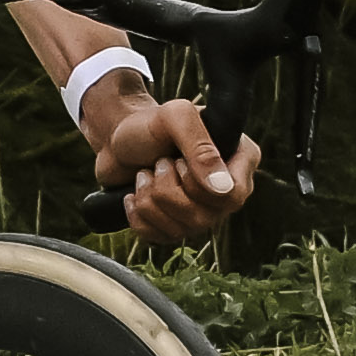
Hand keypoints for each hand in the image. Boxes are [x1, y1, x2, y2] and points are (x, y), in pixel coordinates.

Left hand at [92, 90, 260, 242]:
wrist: (116, 139)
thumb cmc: (148, 124)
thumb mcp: (174, 117)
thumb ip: (200, 145)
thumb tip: (222, 189)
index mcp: (239, 160)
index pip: (234, 196)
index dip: (198, 186)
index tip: (178, 161)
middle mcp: (226, 190)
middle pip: (204, 217)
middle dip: (166, 190)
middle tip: (158, 164)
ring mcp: (203, 211)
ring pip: (181, 230)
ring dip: (149, 200)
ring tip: (144, 175)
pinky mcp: (176, 224)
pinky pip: (160, 238)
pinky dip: (138, 216)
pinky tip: (134, 195)